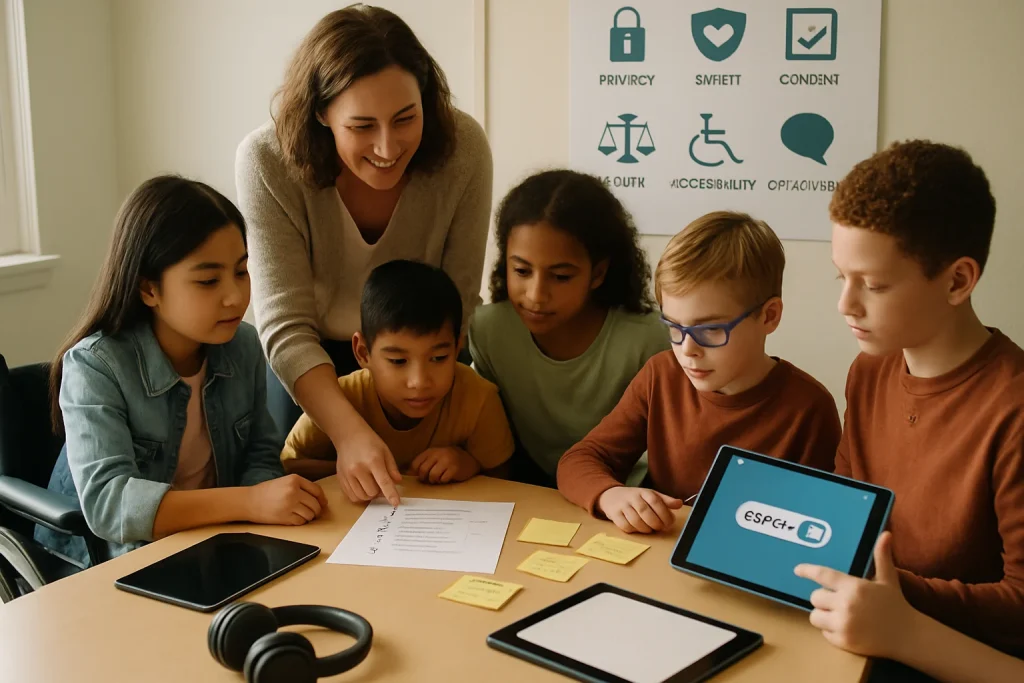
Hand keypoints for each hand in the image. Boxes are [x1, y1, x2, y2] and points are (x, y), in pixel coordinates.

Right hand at [246, 475, 327, 525]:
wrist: (248, 501)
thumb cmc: (266, 491)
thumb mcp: (285, 481)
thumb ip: (301, 487)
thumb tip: (319, 499)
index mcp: (295, 479)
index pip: (317, 490)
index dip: (322, 499)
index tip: (323, 504)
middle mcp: (294, 491)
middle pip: (315, 504)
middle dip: (317, 510)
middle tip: (314, 513)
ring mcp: (290, 504)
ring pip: (310, 514)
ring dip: (309, 517)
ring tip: (302, 515)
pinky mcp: (285, 517)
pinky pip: (301, 522)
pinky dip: (301, 522)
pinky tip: (294, 519)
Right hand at [334, 421, 402, 504]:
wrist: (348, 435)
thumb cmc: (369, 442)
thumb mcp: (385, 451)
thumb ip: (392, 468)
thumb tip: (397, 482)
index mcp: (373, 461)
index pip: (384, 482)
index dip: (391, 494)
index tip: (396, 503)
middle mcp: (358, 469)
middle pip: (372, 493)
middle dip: (379, 492)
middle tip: (380, 483)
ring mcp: (347, 475)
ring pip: (362, 497)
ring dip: (369, 495)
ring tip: (371, 483)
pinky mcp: (340, 479)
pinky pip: (351, 496)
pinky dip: (359, 495)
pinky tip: (362, 486)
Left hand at [409, 447, 480, 483]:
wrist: (470, 459)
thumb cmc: (450, 460)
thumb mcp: (436, 457)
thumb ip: (424, 462)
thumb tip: (408, 473)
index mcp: (431, 451)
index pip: (416, 463)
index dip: (415, 473)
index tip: (419, 477)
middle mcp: (438, 453)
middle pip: (423, 470)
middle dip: (424, 478)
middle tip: (429, 480)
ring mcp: (447, 460)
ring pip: (432, 476)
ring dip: (434, 481)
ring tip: (439, 479)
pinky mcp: (454, 468)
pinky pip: (443, 479)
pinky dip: (443, 481)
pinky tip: (447, 478)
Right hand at [596, 487, 682, 533]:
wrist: (611, 496)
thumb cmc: (635, 498)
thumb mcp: (650, 495)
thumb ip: (665, 500)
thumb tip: (679, 504)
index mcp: (644, 492)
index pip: (656, 502)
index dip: (664, 514)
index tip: (669, 522)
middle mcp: (632, 497)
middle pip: (645, 512)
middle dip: (656, 523)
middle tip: (660, 528)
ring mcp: (622, 506)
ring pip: (635, 521)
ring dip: (645, 528)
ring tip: (650, 529)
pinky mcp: (614, 515)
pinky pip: (625, 526)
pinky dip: (634, 530)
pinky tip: (638, 529)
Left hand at [794, 532, 913, 657]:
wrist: (909, 636)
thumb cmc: (895, 604)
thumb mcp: (888, 579)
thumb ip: (882, 557)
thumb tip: (886, 534)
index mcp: (854, 586)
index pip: (823, 575)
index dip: (808, 571)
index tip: (797, 570)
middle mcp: (846, 604)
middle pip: (815, 597)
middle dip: (823, 598)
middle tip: (837, 600)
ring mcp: (843, 624)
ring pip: (815, 616)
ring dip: (823, 615)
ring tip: (839, 614)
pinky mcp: (843, 641)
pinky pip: (824, 633)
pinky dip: (831, 631)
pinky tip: (847, 628)